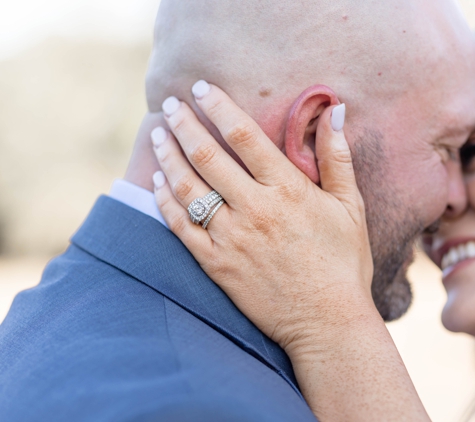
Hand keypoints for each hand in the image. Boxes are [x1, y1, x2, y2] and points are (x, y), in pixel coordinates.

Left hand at [150, 82, 428, 421]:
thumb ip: (338, 158)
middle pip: (207, 155)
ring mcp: (230, 238)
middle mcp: (253, 209)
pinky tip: (156, 184)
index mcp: (286, 189)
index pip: (243, 134)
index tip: (200, 88)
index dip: (218, 106)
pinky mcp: (216, 264)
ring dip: (167, 157)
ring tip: (157, 136)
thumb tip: (336, 112)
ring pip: (187, 188)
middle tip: (169, 105)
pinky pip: (181, 227)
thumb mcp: (350, 207)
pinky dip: (164, 203)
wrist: (326, 322)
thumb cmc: (343, 263)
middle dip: (184, 124)